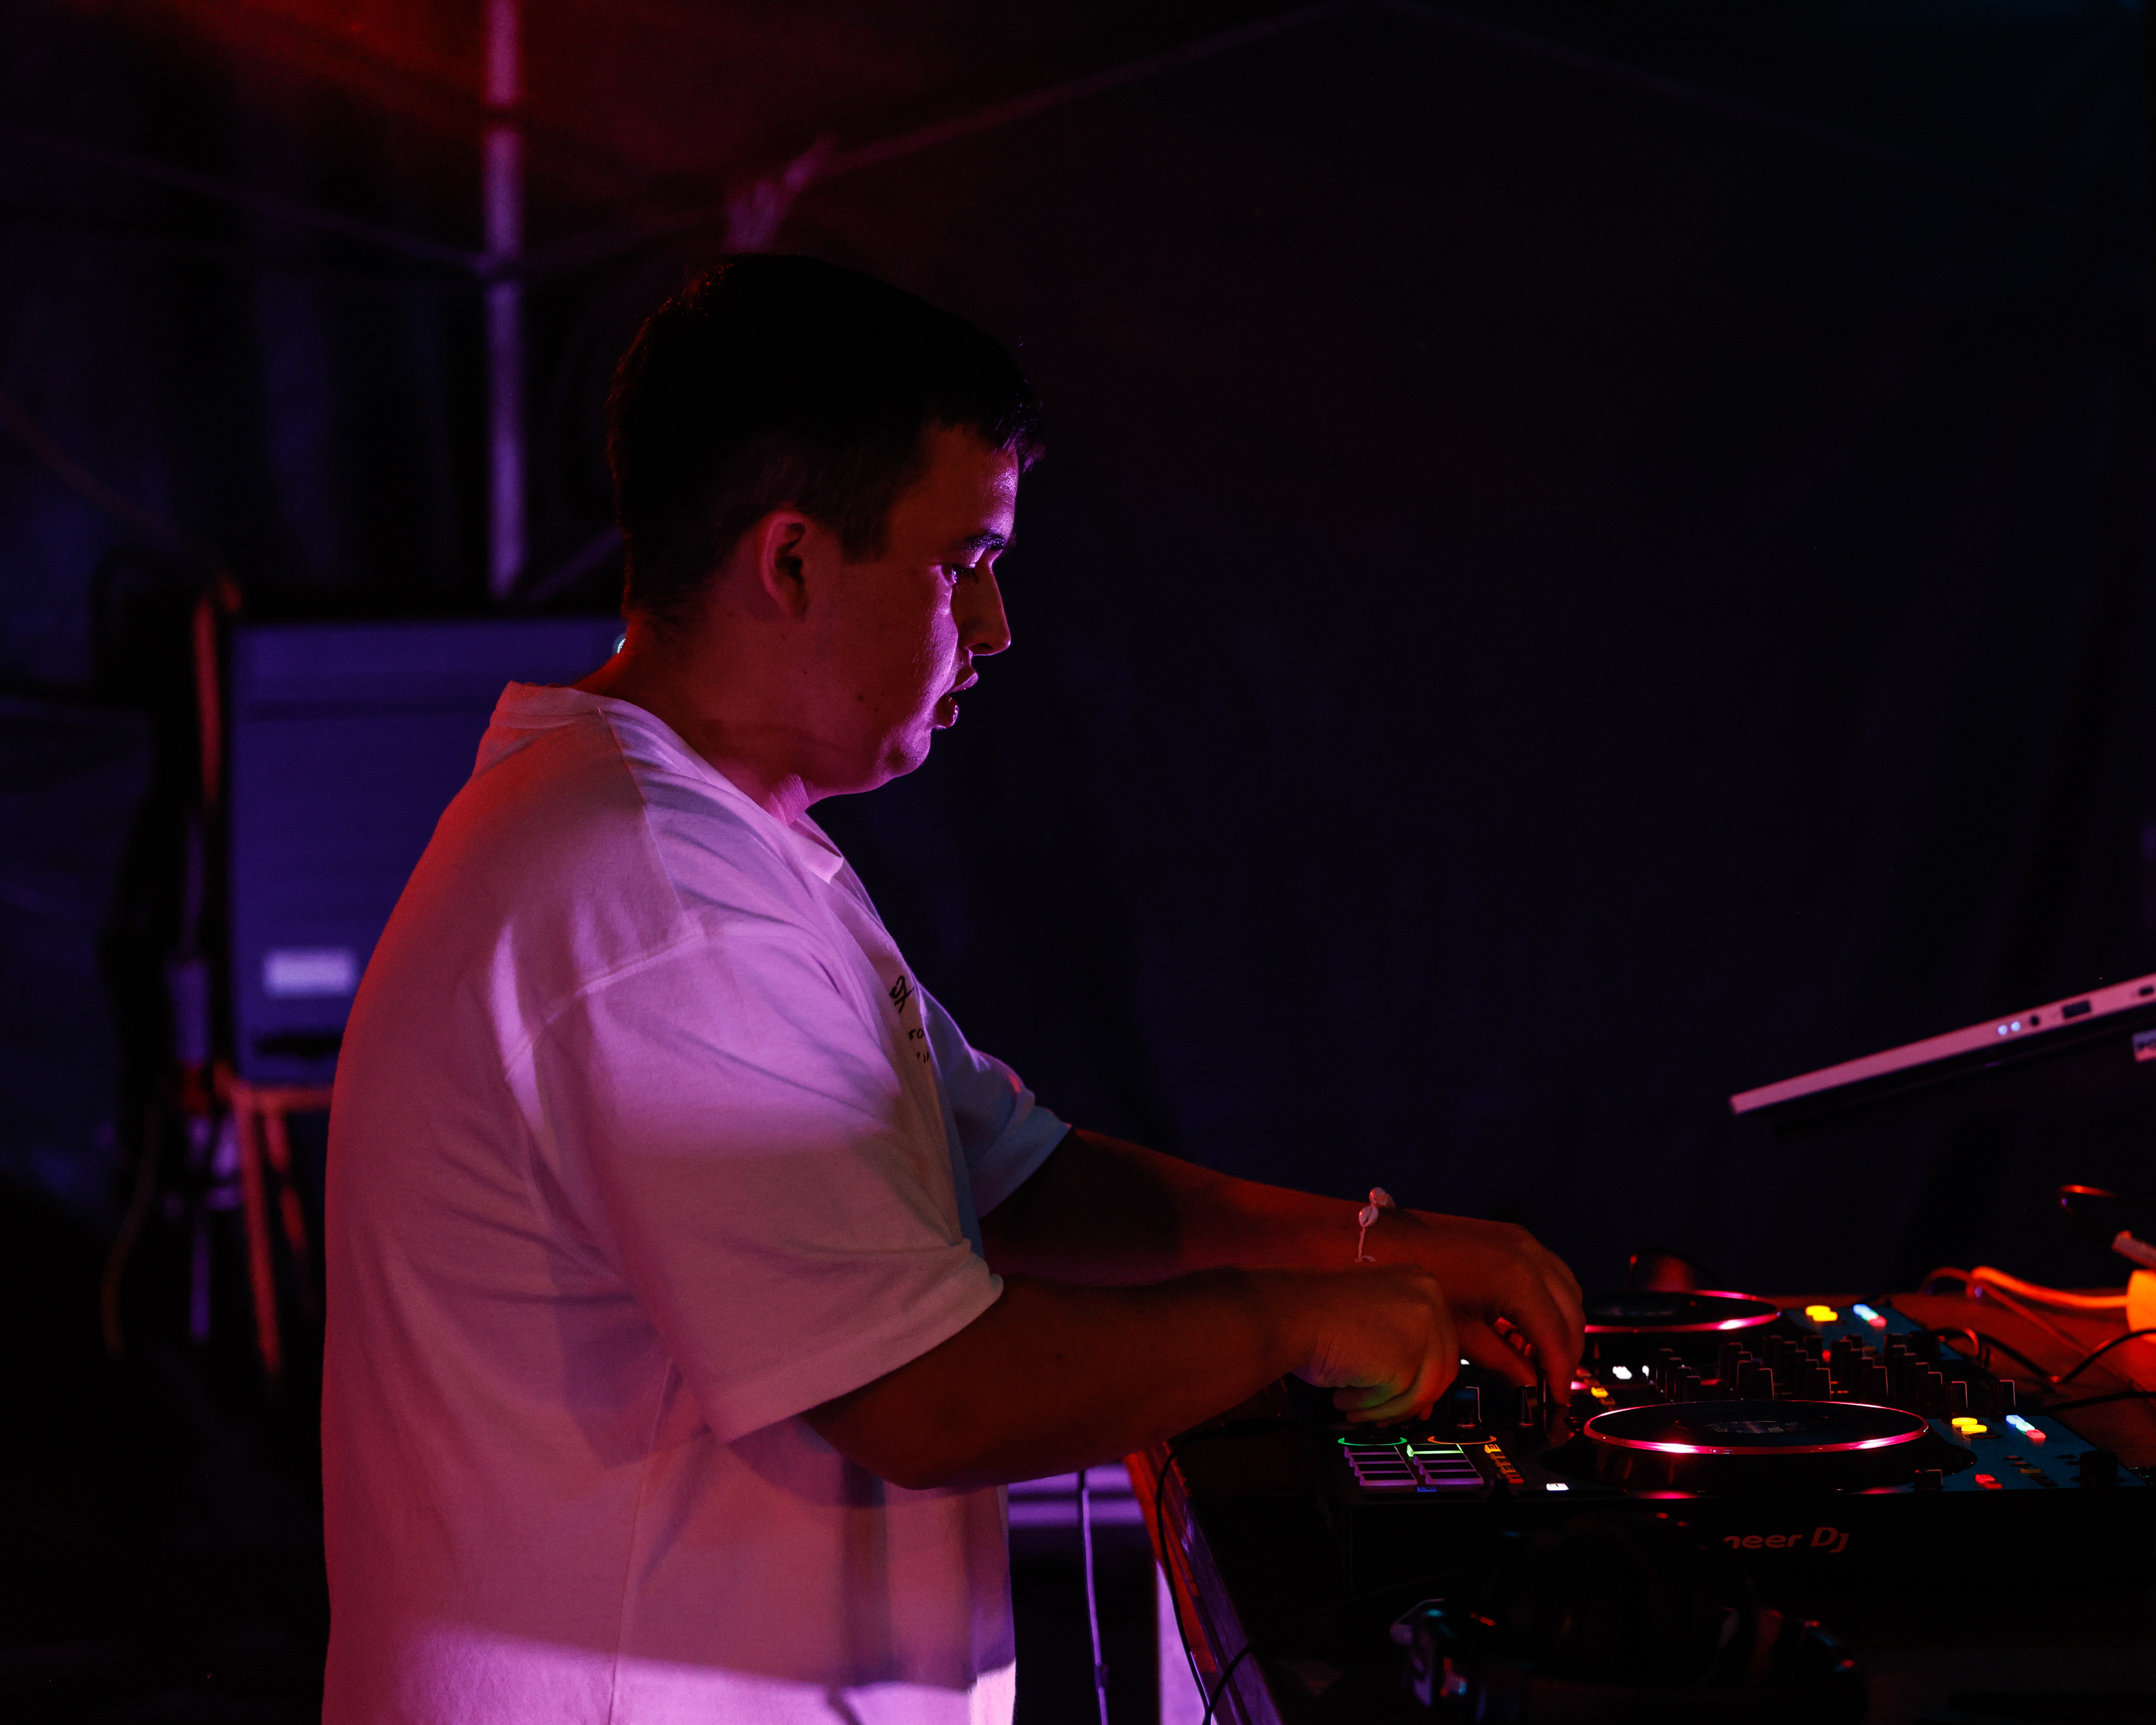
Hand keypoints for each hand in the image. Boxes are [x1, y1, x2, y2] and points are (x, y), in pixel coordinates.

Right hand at [1278, 1264, 1460, 1424]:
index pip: (1442, 1339)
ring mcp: (1422, 1329)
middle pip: (1441, 1368)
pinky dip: (1368, 1408)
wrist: (1287, 1314)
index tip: (1418, 1398)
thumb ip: (1400, 1337)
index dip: (1429, 1374)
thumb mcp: (1371, 1311)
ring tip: (1352, 1406)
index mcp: (1420, 1282)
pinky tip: (1343, 1398)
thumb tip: (1414, 1381)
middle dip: (1412, 1399)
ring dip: (1384, 1407)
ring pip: (1422, 1390)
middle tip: (1386, 1415)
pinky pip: (1396, 1401)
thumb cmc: (1313, 1312)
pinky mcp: (1406, 1360)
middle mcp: (1429, 1300)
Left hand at [1366, 1211, 1582, 1392]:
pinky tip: (1526, 1325)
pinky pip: (1552, 1272)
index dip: (1559, 1371)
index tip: (1556, 1397)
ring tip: (1539, 1356)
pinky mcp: (1515, 1236)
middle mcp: (1530, 1255)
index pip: (1556, 1336)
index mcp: (1518, 1279)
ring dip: (1562, 1324)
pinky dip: (1551, 1301)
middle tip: (1552, 1382)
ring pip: (1569, 1291)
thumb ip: (1501, 1362)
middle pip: (1572, 1313)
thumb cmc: (1419, 1283)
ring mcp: (1524, 1241)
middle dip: (1567, 1351)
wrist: (1387, 1238)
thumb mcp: (1461, 1333)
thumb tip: (1528, 1386)